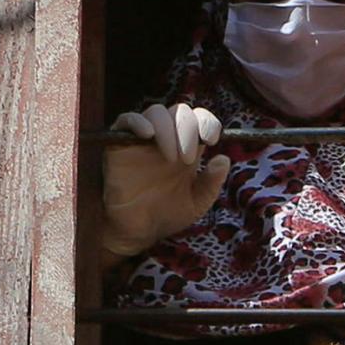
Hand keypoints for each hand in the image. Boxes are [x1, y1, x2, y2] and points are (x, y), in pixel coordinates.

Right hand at [101, 103, 230, 257]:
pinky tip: (147, 135)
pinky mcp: (120, 144)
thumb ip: (211, 182)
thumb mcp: (197, 202)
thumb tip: (224, 158)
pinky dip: (137, 121)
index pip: (199, 119)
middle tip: (186, 160)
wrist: (138, 232)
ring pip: (157, 112)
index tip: (212, 139)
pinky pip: (126, 119)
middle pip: (180, 111)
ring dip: (168, 129)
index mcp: (187, 147)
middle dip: (188, 130)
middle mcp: (167, 138)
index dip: (208, 122)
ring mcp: (143, 139)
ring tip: (171, 158)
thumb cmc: (167, 215)